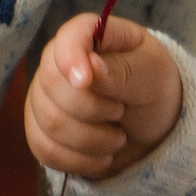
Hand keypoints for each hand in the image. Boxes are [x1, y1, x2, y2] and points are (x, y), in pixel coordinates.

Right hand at [23, 10, 183, 181]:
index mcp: (90, 35)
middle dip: (92, 109)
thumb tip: (89, 67)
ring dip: (91, 139)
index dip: (71, 59)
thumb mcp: (152, 76)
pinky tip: (102, 157)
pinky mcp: (41, 130)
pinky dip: (79, 160)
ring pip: (49, 122)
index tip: (85, 82)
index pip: (68, 38)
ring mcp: (44, 97)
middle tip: (121, 112)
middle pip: (51, 83)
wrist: (152, 130)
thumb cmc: (154, 90)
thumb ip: (122, 71)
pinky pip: (45, 149)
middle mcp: (58, 62)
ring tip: (118, 138)